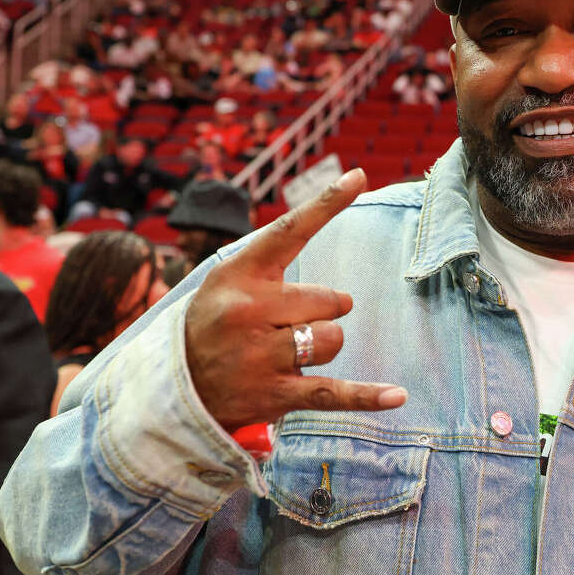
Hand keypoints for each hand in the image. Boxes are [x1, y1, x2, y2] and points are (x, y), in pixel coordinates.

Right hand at [184, 168, 405, 431]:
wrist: (175, 386)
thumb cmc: (216, 321)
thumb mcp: (228, 279)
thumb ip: (277, 260)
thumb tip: (346, 266)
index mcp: (240, 275)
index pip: (289, 231)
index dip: (326, 203)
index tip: (359, 177)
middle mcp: (250, 312)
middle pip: (327, 300)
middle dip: (322, 311)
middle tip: (288, 322)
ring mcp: (262, 356)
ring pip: (332, 339)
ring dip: (324, 344)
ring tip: (289, 351)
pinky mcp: (276, 394)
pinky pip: (332, 393)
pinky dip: (367, 397)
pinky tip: (398, 397)